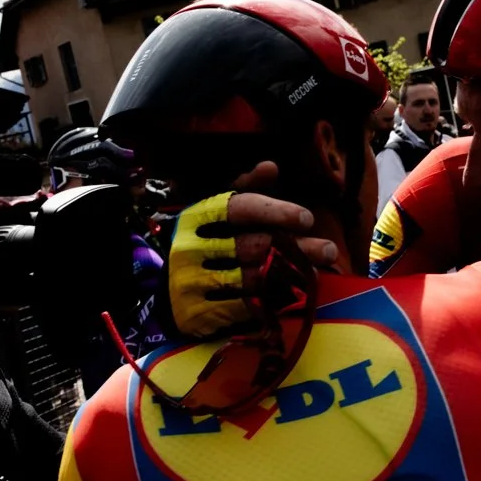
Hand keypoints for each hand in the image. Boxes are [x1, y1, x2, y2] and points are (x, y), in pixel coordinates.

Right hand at [166, 163, 336, 339]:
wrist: (152, 284)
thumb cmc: (196, 239)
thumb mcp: (214, 208)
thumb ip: (244, 188)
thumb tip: (271, 167)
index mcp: (198, 216)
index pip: (241, 208)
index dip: (277, 211)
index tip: (307, 218)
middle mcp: (193, 247)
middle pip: (254, 246)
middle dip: (297, 248)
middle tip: (329, 250)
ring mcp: (193, 282)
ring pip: (253, 278)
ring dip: (291, 276)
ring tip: (315, 273)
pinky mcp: (198, 313)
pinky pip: (244, 307)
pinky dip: (271, 300)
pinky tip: (292, 294)